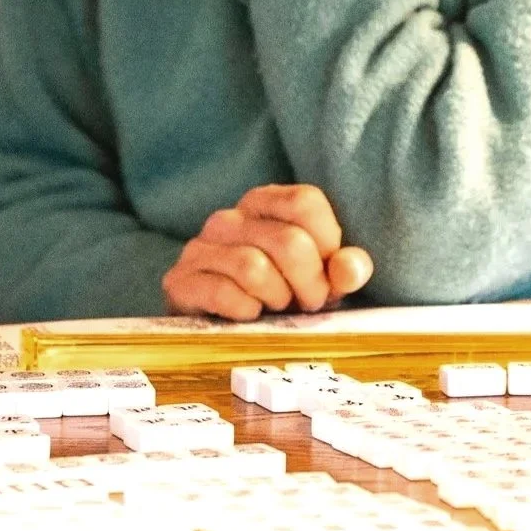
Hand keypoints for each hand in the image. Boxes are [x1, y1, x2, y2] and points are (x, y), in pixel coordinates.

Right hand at [161, 183, 374, 320]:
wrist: (227, 328)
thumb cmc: (284, 292)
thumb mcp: (323, 278)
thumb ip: (346, 269)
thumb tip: (351, 269)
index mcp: (266, 202)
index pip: (305, 203)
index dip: (327, 245)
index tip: (328, 274)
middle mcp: (229, 218)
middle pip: (287, 241)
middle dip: (309, 283)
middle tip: (308, 303)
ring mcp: (199, 247)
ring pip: (253, 268)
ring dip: (277, 298)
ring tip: (277, 308)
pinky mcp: (179, 281)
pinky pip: (220, 292)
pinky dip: (245, 310)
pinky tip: (249, 314)